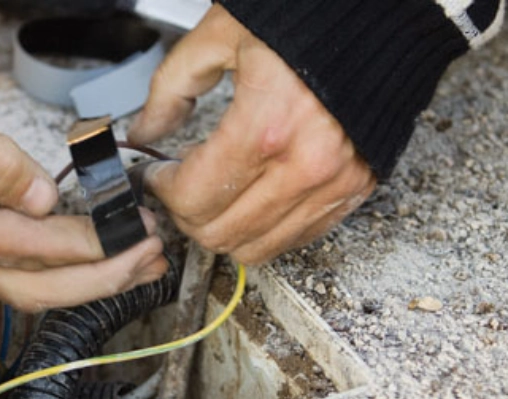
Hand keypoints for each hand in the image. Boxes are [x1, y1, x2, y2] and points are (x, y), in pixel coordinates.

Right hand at [0, 39, 166, 310]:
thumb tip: (41, 203)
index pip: (17, 248)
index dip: (77, 247)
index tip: (125, 237)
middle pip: (26, 285)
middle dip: (94, 279)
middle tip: (146, 259)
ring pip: (24, 282)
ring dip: (84, 279)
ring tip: (135, 264)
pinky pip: (19, 263)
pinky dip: (63, 264)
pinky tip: (95, 254)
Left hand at [129, 5, 375, 264]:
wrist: (381, 18)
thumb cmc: (304, 18)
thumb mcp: (219, 36)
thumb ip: (171, 88)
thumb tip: (144, 130)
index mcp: (265, 125)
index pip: (193, 197)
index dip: (162, 189)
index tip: (156, 174)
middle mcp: (304, 165)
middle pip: (218, 232)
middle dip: (185, 213)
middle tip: (178, 186)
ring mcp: (334, 182)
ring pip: (256, 248)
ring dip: (221, 226)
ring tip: (213, 193)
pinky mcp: (356, 188)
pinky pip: (297, 238)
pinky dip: (263, 229)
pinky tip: (250, 197)